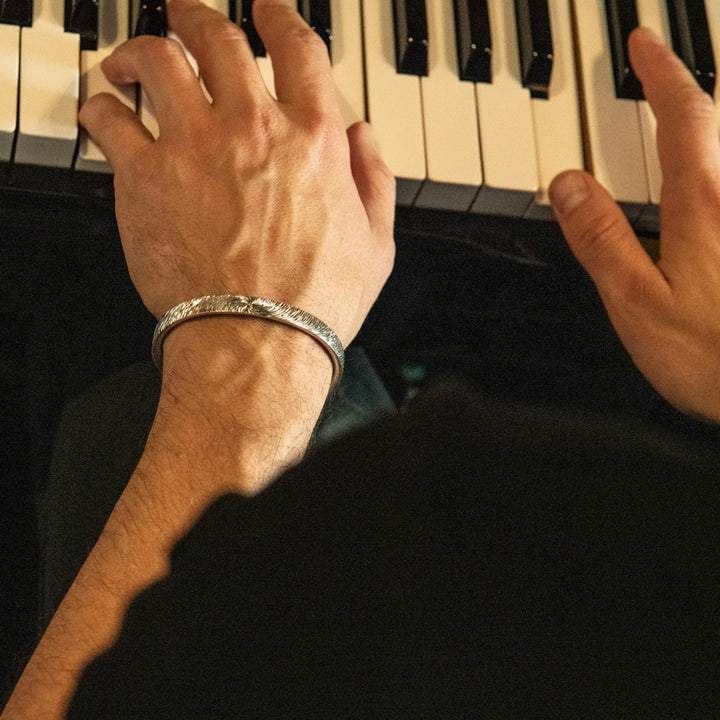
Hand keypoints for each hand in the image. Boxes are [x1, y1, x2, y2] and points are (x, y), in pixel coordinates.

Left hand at [78, 0, 394, 349]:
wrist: (258, 342)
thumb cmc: (315, 303)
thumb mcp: (376, 243)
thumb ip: (373, 180)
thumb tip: (364, 136)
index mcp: (313, 138)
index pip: (296, 47)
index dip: (279, 15)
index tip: (268, 8)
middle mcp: (253, 127)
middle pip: (217, 36)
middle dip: (198, 16)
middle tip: (186, 15)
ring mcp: (194, 146)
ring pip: (156, 59)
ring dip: (139, 49)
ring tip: (129, 61)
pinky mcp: (145, 177)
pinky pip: (109, 118)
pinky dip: (101, 106)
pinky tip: (103, 111)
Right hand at [549, 27, 719, 423]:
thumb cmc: (717, 358)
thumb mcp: (637, 302)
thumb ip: (601, 238)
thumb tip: (567, 184)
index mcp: (704, 207)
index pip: (682, 117)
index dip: (659, 74)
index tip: (641, 43)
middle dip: (687, 86)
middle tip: (659, 68)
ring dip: (711, 124)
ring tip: (686, 112)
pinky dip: (718, 171)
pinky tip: (707, 184)